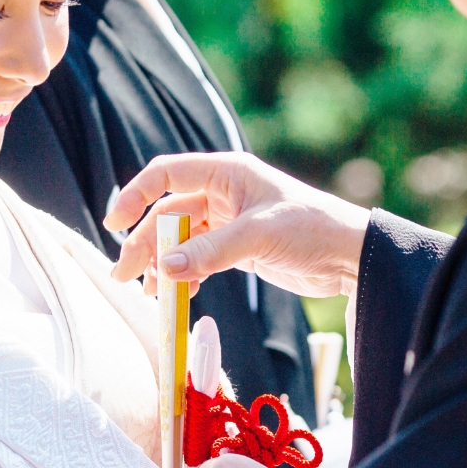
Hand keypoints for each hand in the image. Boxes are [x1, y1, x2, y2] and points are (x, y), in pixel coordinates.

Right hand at [105, 153, 371, 298]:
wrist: (351, 257)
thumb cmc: (314, 228)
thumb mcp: (259, 236)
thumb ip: (210, 251)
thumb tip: (165, 269)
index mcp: (227, 173)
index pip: (166, 175)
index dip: (136, 195)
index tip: (115, 224)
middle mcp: (223, 193)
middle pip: (167, 215)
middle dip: (144, 244)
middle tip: (124, 276)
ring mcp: (229, 223)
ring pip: (180, 241)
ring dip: (162, 265)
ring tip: (149, 293)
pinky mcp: (238, 250)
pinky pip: (198, 260)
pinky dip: (186, 276)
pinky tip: (179, 294)